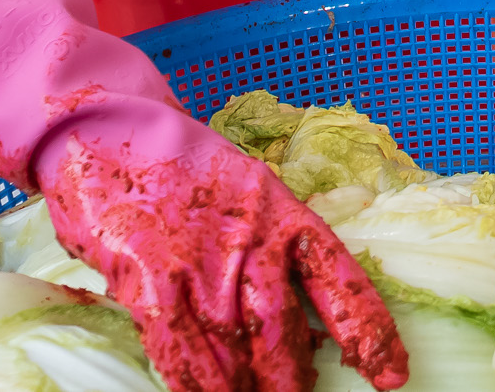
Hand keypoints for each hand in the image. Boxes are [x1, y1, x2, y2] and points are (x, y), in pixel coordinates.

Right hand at [0, 0, 405, 391]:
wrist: (103, 129)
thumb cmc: (179, 166)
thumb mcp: (245, 190)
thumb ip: (271, 243)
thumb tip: (300, 308)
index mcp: (283, 213)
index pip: (341, 280)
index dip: (369, 332)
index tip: (391, 376)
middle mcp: (250, 241)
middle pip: (286, 333)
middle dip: (294, 382)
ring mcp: (199, 262)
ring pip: (235, 354)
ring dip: (246, 391)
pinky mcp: (149, 279)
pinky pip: (180, 354)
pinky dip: (195, 387)